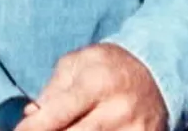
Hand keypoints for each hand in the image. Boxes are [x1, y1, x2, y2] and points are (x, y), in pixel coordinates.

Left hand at [14, 44, 168, 130]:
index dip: (33, 128)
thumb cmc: (107, 66)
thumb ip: (52, 88)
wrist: (156, 73)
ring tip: (62, 127)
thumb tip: (32, 114)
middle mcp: (118, 110)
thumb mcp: (77, 62)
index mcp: (97, 83)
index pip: (57, 114)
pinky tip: (81, 130)